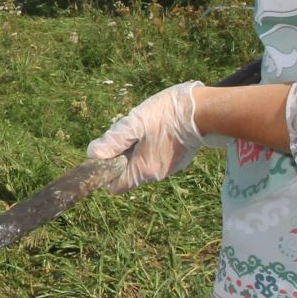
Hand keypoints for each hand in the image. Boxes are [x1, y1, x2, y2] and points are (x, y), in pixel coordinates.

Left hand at [86, 81, 204, 190]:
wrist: (202, 111)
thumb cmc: (166, 115)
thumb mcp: (134, 123)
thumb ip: (113, 140)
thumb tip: (93, 154)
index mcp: (143, 170)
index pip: (116, 186)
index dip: (106, 173)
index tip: (105, 156)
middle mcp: (156, 175)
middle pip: (129, 173)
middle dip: (122, 157)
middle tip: (127, 133)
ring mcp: (170, 168)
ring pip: (143, 164)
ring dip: (138, 150)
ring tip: (144, 128)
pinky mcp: (179, 160)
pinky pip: (157, 158)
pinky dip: (152, 148)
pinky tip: (157, 130)